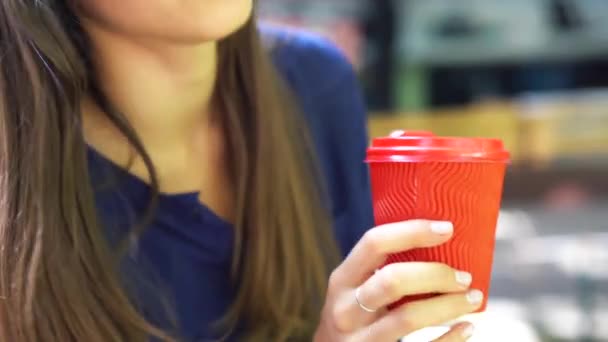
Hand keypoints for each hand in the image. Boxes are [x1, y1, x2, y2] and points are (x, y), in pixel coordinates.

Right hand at [314, 220, 481, 341]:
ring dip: (449, 306)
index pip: (374, 243)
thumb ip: (378, 270)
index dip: (412, 232)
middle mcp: (345, 309)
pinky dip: (450, 339)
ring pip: (408, 318)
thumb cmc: (352, 318)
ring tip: (473, 299)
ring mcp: (360, 339)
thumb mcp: (351, 291)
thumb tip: (436, 241)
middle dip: (436, 274)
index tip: (446, 228)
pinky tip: (466, 327)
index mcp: (342, 280)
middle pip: (393, 280)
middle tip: (464, 276)